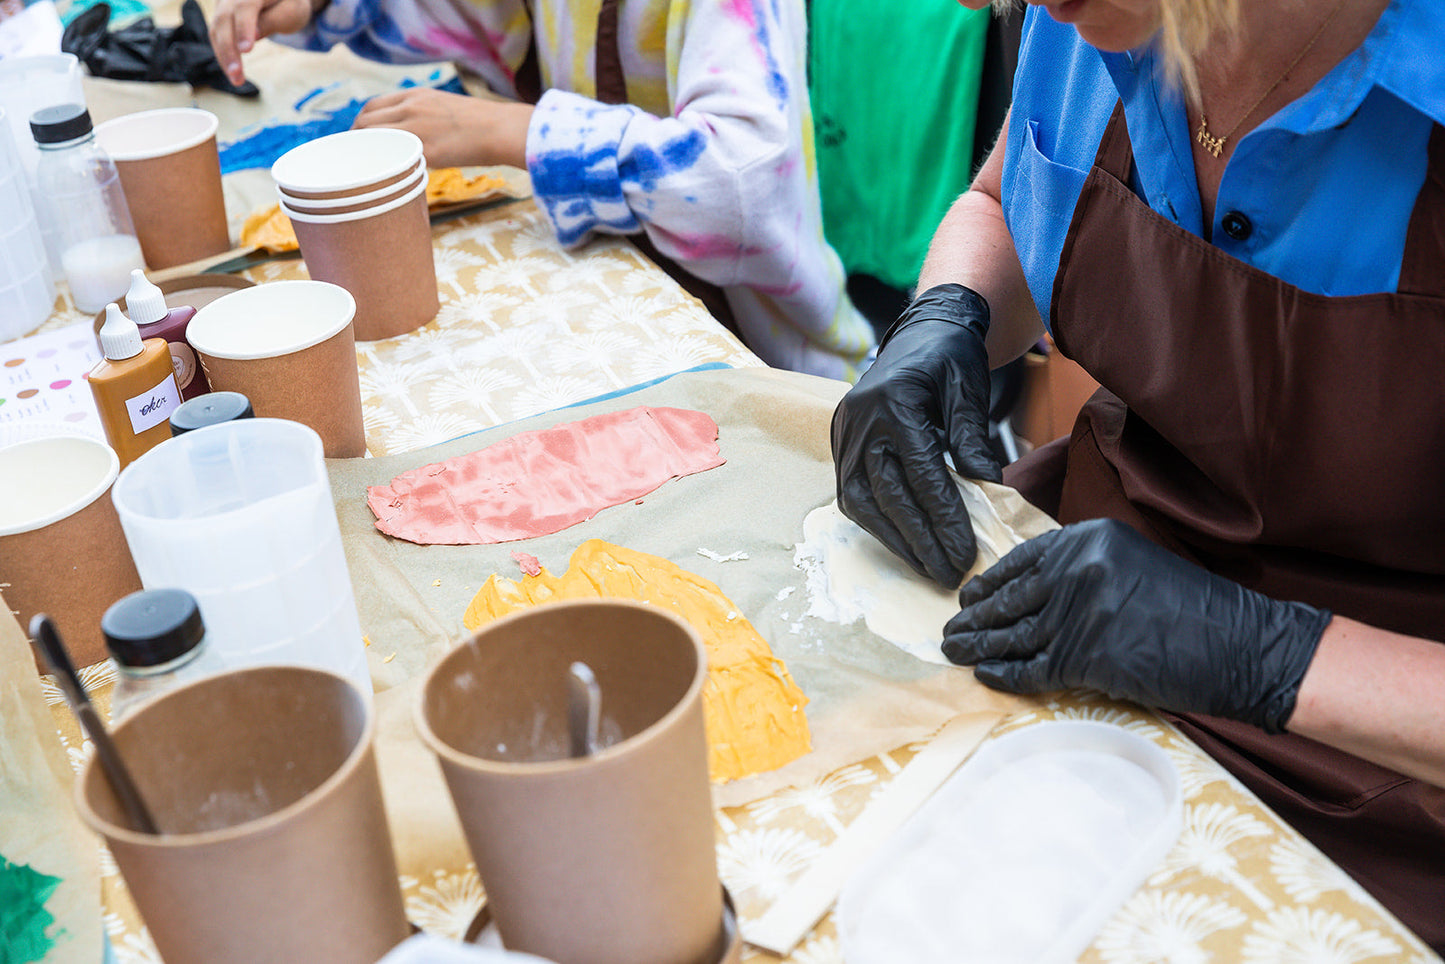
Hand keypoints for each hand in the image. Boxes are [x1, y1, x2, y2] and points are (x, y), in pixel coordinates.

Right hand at [209, 0, 318, 86]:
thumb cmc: (289, 4)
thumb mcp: (291, 12)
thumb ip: (273, 20)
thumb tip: (253, 35)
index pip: (244, 7)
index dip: (243, 28)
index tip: (246, 50)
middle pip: (224, 19)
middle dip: (228, 49)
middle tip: (236, 74)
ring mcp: (223, 3)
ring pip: (216, 29)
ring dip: (224, 56)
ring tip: (236, 80)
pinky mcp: (220, 15)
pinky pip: (217, 35)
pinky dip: (223, 54)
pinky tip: (232, 72)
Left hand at [353, 89, 533, 168]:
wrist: (501, 129)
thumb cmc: (481, 123)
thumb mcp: (446, 107)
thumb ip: (424, 115)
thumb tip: (414, 137)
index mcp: (415, 96)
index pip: (372, 106)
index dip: (360, 123)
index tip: (360, 139)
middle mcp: (411, 108)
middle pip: (366, 122)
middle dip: (356, 140)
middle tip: (356, 158)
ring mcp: (416, 129)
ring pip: (373, 138)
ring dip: (364, 154)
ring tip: (365, 170)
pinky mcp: (426, 150)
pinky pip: (392, 158)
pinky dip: (382, 166)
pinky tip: (381, 178)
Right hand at [830, 283, 1000, 586]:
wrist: (921, 330)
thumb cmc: (950, 357)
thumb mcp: (969, 390)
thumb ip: (973, 438)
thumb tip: (988, 488)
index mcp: (893, 403)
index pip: (920, 474)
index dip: (943, 519)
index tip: (965, 553)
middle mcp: (860, 422)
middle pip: (887, 495)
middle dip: (919, 540)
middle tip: (948, 573)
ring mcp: (845, 434)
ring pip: (861, 501)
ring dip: (893, 539)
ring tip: (926, 566)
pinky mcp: (841, 444)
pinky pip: (853, 494)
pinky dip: (877, 523)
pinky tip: (903, 542)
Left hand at [942, 518, 1331, 732]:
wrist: (1240, 645)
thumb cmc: (1193, 610)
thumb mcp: (1132, 563)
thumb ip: (1083, 568)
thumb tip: (1031, 590)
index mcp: (1089, 538)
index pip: (1023, 559)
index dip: (991, 580)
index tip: (968, 594)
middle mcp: (1078, 568)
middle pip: (1012, 597)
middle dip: (976, 616)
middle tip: (950, 629)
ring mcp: (1080, 612)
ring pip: (1014, 633)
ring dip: (979, 646)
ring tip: (954, 652)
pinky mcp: (1086, 655)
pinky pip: (1033, 668)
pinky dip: (1006, 675)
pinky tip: (986, 676)